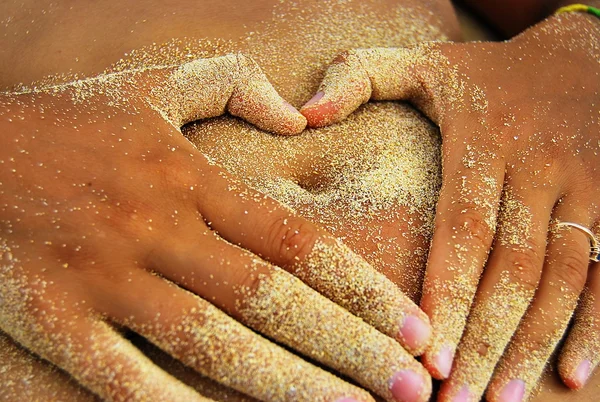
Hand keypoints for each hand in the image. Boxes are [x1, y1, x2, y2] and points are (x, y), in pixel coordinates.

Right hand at [0, 54, 432, 401]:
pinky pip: (126, 380)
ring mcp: (107, 279)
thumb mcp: (155, 86)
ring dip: (292, 387)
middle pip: (273, 301)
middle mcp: (159, 230)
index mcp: (190, 179)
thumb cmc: (68, 122)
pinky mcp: (55, 319)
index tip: (416, 325)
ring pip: (215, 345)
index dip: (364, 288)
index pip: (299, 243)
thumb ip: (235, 85)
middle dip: (352, 349)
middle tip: (415, 389)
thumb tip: (299, 118)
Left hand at [300, 12, 599, 400]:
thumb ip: (358, 79)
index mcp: (484, 140)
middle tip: (455, 400)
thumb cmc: (486, 71)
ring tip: (500, 400)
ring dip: (531, 346)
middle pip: (511, 269)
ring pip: (560, 279)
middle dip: (485, 340)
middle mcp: (538, 167)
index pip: (464, 230)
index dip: (448, 295)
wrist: (579, 51)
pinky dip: (594, 324)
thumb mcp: (420, 62)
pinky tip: (572, 373)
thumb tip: (300, 117)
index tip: (428, 355)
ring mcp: (585, 186)